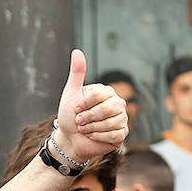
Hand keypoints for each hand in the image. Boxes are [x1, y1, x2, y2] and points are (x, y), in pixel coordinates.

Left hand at [53, 49, 127, 163]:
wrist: (70, 138)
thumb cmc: (70, 116)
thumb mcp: (71, 93)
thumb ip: (77, 73)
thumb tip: (77, 51)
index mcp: (106, 92)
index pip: (99, 94)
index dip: (84, 104)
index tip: (75, 110)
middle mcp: (117, 103)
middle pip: (107, 109)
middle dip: (89, 118)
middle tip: (79, 122)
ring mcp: (121, 118)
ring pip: (111, 123)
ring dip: (92, 128)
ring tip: (84, 129)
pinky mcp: (121, 133)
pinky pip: (114, 134)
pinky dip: (99, 137)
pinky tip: (92, 136)